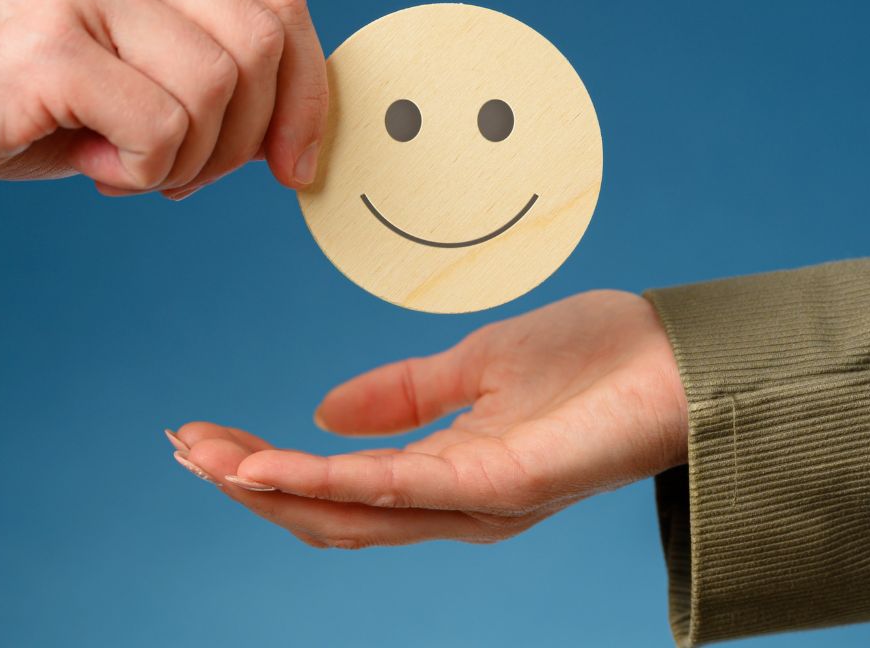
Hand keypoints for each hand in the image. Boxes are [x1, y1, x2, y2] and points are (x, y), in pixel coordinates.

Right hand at [0, 0, 326, 198]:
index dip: (307, 91)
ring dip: (189, 158)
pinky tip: (95, 166)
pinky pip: (162, 127)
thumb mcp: (117, 50)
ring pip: (218, 87)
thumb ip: (200, 55)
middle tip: (186, 175)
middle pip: (261, 43)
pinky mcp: (50, 44)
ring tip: (126, 165)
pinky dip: (146, 169)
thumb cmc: (5, 90)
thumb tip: (300, 124)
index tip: (296, 162)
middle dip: (246, 135)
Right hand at [168, 290, 688, 547]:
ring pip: (350, 511)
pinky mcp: (504, 485)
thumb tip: (322, 413)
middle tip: (183, 446)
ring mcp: (479, 501)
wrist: (686, 356)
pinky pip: (398, 488)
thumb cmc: (602, 362)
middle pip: (329, 512)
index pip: (337, 486)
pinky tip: (272, 462)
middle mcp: (457, 504)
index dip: (265, 468)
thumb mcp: (478, 364)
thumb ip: (404, 394)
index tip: (204, 436)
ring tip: (208, 455)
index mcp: (450, 474)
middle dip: (248, 484)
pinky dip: (327, 478)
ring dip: (270, 485)